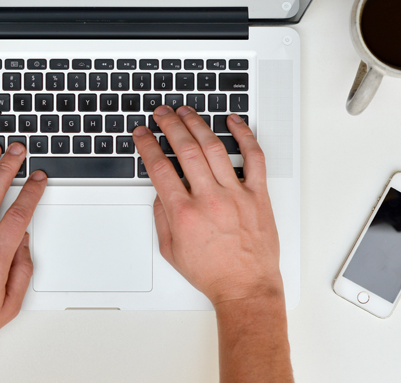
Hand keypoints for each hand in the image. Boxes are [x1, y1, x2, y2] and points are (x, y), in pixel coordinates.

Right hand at [132, 106, 282, 305]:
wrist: (246, 287)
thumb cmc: (212, 273)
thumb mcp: (171, 250)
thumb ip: (162, 217)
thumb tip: (160, 192)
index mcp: (184, 213)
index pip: (160, 168)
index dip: (147, 145)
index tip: (142, 134)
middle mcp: (210, 199)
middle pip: (185, 149)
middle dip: (169, 125)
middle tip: (161, 113)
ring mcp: (236, 194)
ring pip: (214, 147)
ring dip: (197, 124)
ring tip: (186, 112)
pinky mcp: (258, 195)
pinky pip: (254, 157)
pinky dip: (244, 135)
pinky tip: (233, 122)